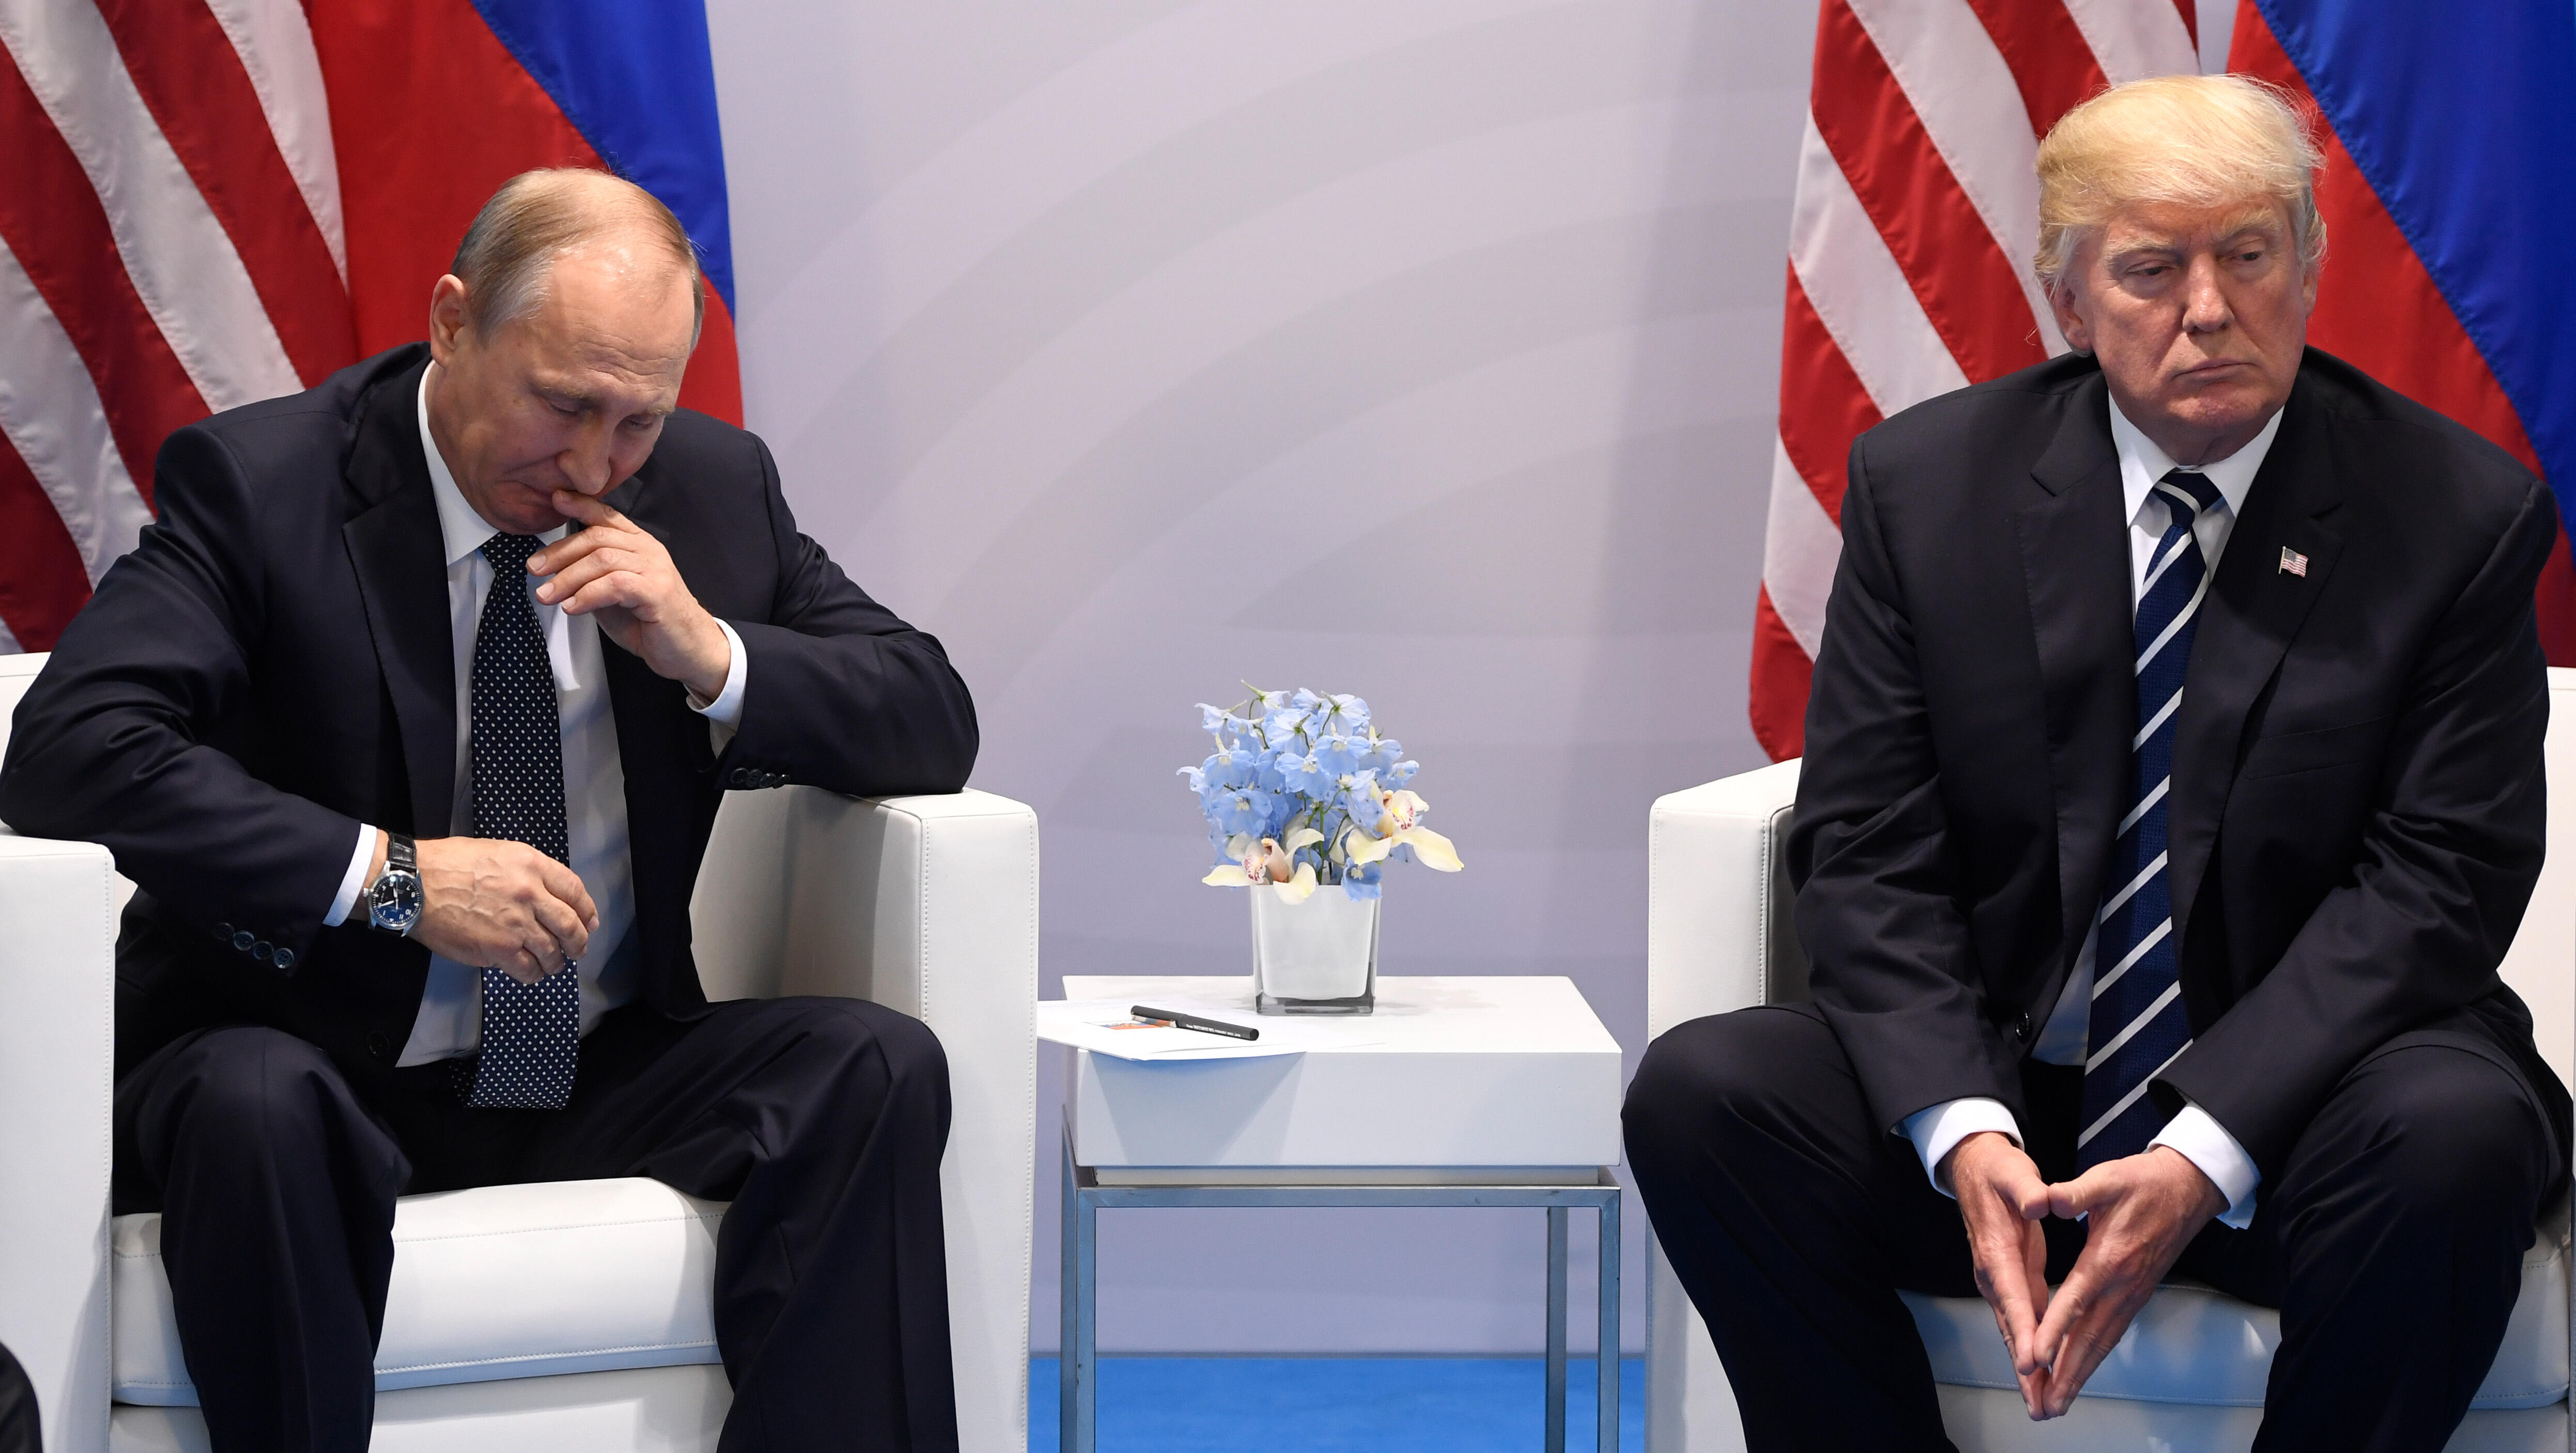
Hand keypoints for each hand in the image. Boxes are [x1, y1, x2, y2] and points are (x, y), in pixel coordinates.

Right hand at [404, 833, 597, 983]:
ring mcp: (516, 924)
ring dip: (556, 961)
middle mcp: (530, 894)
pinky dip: (533, 974)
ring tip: (553, 965)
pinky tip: (531, 972)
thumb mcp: (498, 853)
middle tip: (578, 950)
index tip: (589, 921)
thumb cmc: (449, 864)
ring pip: (552, 951)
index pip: (575, 890)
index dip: (587, 910)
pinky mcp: (499, 949)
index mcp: (532, 865)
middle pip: (571, 924)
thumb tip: (545, 893)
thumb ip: (526, 872)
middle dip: (579, 941)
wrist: (415, 885)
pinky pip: (527, 968)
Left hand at [530, 491, 730, 700]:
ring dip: (568, 578)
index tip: (555, 499)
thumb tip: (556, 572)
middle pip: (597, 537)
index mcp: (640, 545)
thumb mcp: (613, 596)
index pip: (608, 516)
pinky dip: (588, 595)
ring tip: (548, 595)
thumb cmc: (652, 623)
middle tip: (535, 569)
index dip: (581, 504)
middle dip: (560, 552)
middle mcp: (649, 551)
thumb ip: (592, 578)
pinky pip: (615, 585)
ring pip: (603, 559)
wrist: (690, 650)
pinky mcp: (657, 592)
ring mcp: (655, 569)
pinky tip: (573, 607)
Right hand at [1945, 1131, 2056, 1415]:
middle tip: (2038, 1402)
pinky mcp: (2009, 1281)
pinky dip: (2029, 1348)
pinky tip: (2040, 1372)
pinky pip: (2020, 1321)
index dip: (2023, 1329)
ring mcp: (1999, 1280)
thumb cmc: (1998, 1172)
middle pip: (2010, 1327)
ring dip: (2026, 1368)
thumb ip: (2027, 1189)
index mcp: (1997, 1249)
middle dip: (2024, 1367)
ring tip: (2040, 1401)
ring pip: (2013, 1330)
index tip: (2031, 1360)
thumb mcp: (2015, 1173)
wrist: (1975, 1169)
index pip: (2013, 1295)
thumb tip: (2040, 1203)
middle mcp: (1993, 1273)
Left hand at [2024, 1147, 2227, 1416]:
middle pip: (2090, 1337)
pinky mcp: (2136, 1295)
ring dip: (2081, 1373)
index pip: (2075, 1301)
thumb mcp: (2106, 1178)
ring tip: (2060, 1401)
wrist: (2187, 1189)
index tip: (2037, 1356)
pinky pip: (2113, 1333)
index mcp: (2108, 1258)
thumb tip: (2044, 1199)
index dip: (2055, 1330)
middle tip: (2047, 1405)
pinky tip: (2082, 1370)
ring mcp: (2131, 1293)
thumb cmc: (2144, 1183)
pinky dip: (2095, 1356)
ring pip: (2103, 1342)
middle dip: (2066, 1372)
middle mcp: (2121, 1284)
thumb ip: (2074, 1192)